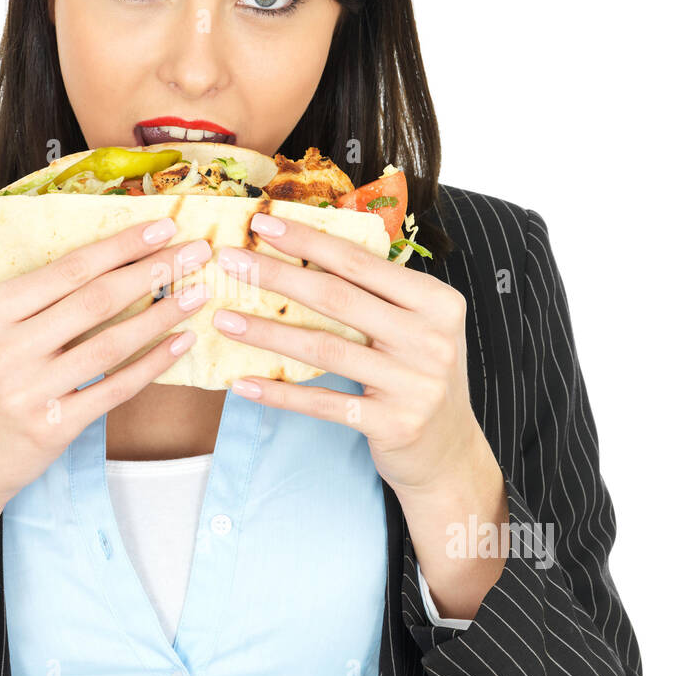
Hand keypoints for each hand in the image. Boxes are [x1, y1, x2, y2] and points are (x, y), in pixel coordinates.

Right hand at [0, 217, 212, 527]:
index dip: (122, 245)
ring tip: (197, 295)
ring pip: (111, 343)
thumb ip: (35, 301)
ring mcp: (29, 390)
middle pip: (95, 299)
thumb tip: (110, 261)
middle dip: (153, 270)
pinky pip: (114, 389)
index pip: (69, 268)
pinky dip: (152, 364)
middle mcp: (7, 347)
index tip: (163, 226)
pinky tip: (179, 343)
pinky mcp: (52, 427)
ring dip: (162, 315)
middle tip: (196, 253)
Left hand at [212, 211, 483, 494]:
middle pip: (337, 298)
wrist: (450, 453)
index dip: (308, 240)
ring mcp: (414, 383)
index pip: (360, 262)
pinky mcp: (393, 424)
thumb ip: (379, 295)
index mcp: (437, 301)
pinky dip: (280, 393)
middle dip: (277, 275)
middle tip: (229, 261)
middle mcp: (430, 339)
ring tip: (224, 320)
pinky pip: (324, 403)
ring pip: (324, 349)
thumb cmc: (420, 377)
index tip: (262, 222)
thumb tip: (304, 253)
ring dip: (266, 333)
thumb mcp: (418, 328)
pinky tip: (244, 383)